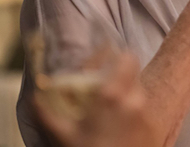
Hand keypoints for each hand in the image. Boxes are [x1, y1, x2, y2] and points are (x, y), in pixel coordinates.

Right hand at [35, 54, 159, 146]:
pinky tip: (120, 121)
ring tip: (111, 105)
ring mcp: (147, 112)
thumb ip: (46, 112)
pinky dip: (133, 108)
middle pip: (133, 70)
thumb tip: (35, 96)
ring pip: (138, 89)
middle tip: (106, 80)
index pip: (125, 58)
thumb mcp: (63, 135)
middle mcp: (134, 99)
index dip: (115, 55)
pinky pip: (144, 108)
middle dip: (120, 71)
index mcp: (111, 95)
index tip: (105, 56)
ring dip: (126, 90)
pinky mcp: (154, 124)